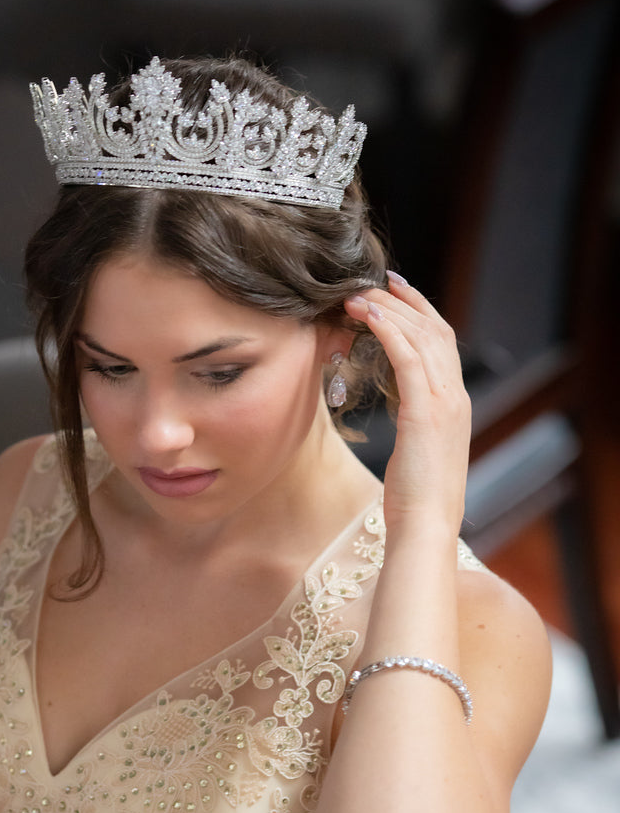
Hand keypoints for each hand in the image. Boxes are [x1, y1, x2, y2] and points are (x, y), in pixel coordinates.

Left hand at [344, 272, 470, 534]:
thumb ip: (414, 422)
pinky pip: (409, 358)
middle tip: (368, 283)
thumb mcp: (416, 452)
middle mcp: (455, 396)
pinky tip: (366, 316)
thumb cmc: (414, 501)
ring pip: (421, 337)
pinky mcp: (426, 413)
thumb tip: (398, 407)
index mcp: (454, 404)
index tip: (391, 291)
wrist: (426, 529)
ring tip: (356, 295)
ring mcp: (445, 402)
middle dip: (400, 301)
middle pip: (434, 329)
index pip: (442, 341)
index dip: (418, 311)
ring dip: (388, 310)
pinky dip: (388, 331)